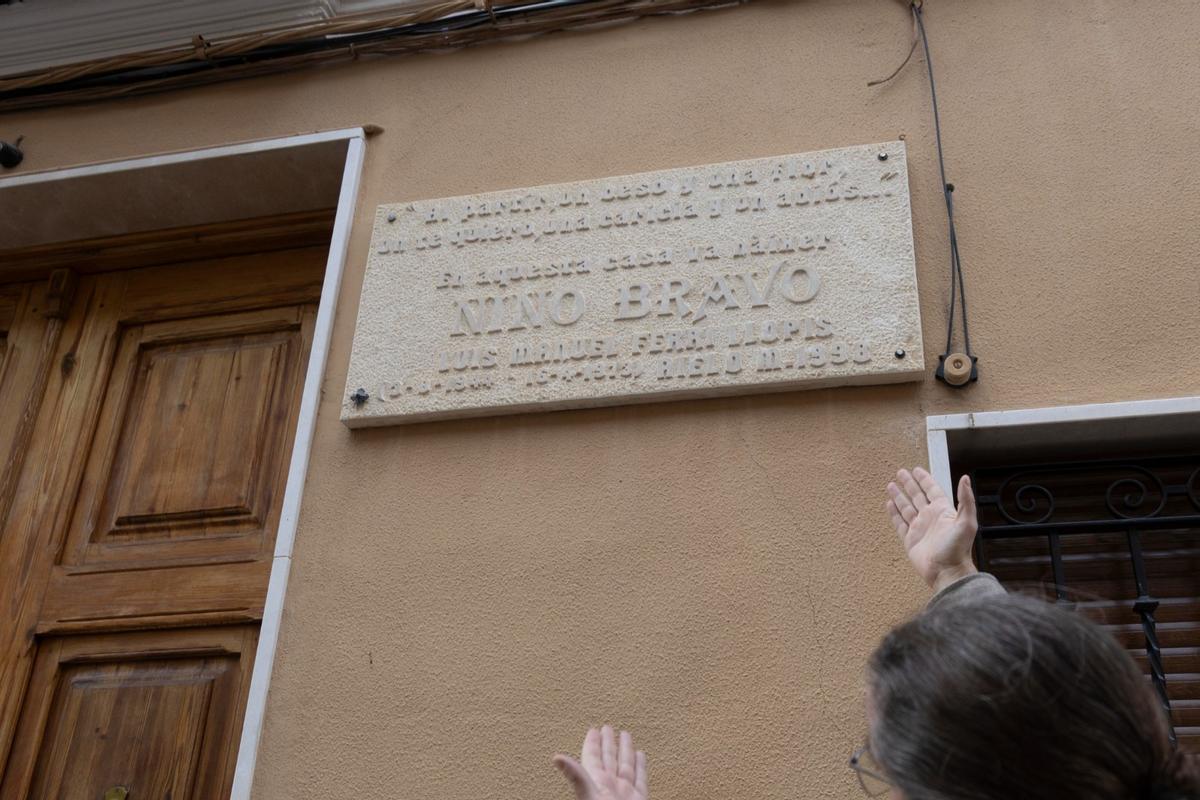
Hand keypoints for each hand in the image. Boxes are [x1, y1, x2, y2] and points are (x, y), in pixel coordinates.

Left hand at [554, 726, 646, 799]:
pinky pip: (641, 780)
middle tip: (607, 727)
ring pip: (626, 767)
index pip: (593, 759)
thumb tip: (556, 757)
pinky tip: (641, 755)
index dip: (593, 744)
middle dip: (608, 743)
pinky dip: (641, 766)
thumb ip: (576, 776)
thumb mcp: (588, 796)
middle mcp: (610, 787)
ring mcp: (625, 794)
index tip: (593, 730)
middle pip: (609, 759)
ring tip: (625, 734)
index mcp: (596, 784)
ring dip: (625, 751)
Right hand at [886, 467, 978, 592]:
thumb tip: (965, 478)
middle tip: (900, 472)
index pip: (932, 490)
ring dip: (899, 496)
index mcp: (942, 511)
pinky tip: (889, 505)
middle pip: (917, 496)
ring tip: (891, 485)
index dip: (924, 480)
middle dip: (909, 484)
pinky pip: (900, 523)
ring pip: (906, 508)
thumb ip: (966, 500)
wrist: (946, 572)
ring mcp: (919, 528)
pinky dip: (894, 513)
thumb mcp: (966, 522)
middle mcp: (930, 518)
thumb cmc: (958, 549)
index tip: (917, 470)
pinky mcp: (910, 540)